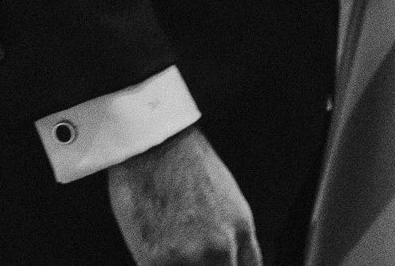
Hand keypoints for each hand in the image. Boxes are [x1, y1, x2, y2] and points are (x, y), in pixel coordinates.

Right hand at [108, 127, 260, 265]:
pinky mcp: (156, 261)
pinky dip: (156, 265)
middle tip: (189, 256)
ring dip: (180, 264)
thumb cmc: (183, 160)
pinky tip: (152, 253)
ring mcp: (190, 257)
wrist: (153, 142)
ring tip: (170, 252)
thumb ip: (229, 231)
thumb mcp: (225, 195)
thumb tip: (224, 254)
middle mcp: (221, 247)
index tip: (222, 263)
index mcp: (241, 228)